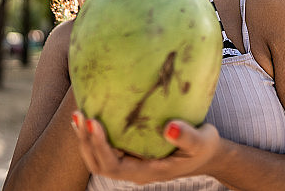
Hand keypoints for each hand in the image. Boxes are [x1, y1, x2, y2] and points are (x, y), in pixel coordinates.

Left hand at [71, 112, 220, 184]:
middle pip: (99, 164)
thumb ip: (187, 136)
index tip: (93, 122)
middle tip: (80, 115)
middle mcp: (134, 170)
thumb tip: (169, 127)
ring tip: (79, 115)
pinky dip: (95, 134)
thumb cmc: (203, 147)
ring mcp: (131, 163)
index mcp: (147, 171)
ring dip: (86, 139)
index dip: (99, 146)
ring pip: (99, 158)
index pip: (114, 165)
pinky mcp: (130, 152)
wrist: (205, 154)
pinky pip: (107, 147)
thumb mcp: (202, 142)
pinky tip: (93, 113)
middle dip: (86, 142)